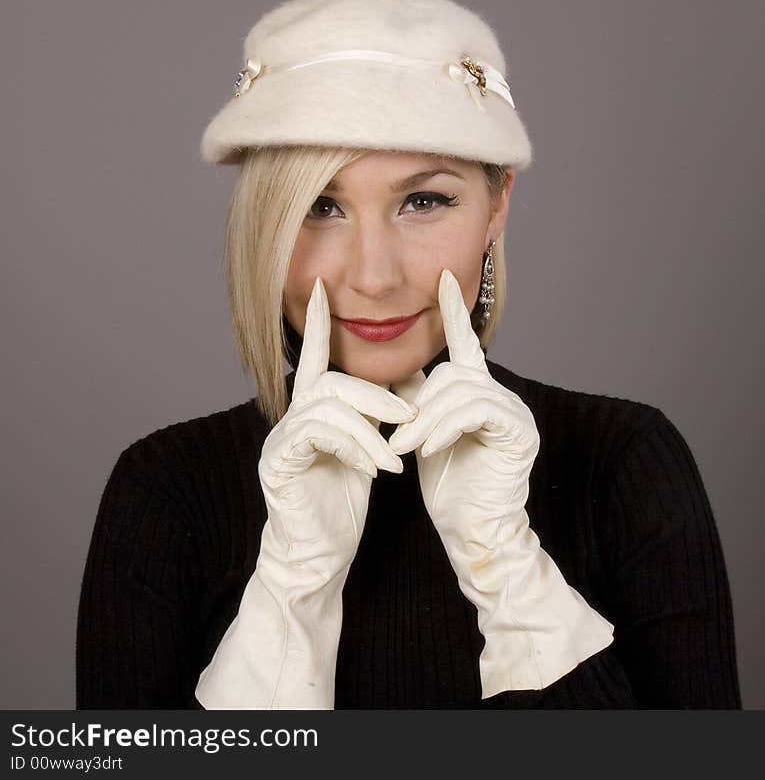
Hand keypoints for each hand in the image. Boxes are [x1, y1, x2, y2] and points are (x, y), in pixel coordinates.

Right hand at [196, 276, 415, 708]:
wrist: (317, 554)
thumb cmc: (341, 502)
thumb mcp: (365, 451)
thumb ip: (371, 418)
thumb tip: (401, 389)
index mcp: (311, 412)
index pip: (310, 357)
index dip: (314, 323)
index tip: (320, 287)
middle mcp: (290, 419)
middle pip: (330, 381)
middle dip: (375, 394)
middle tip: (408, 414)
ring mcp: (280, 441)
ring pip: (328, 405)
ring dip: (371, 428)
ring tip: (395, 458)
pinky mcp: (279, 464)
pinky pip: (320, 435)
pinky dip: (356, 447)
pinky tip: (374, 470)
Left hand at [388, 268, 613, 698]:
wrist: (474, 534)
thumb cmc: (449, 489)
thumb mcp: (424, 437)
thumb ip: (419, 402)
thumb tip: (401, 370)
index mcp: (477, 394)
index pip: (466, 342)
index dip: (454, 310)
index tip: (444, 277)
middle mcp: (500, 396)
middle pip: (453, 372)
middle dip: (419, 402)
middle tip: (396, 437)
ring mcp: (515, 413)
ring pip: (460, 390)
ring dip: (426, 419)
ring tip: (404, 448)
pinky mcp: (519, 431)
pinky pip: (475, 411)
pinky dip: (445, 428)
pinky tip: (429, 449)